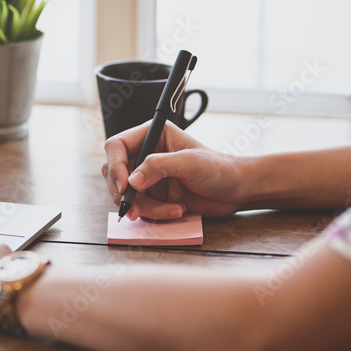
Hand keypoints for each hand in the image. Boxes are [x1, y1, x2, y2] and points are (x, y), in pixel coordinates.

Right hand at [102, 122, 248, 219]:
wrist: (236, 190)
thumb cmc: (219, 169)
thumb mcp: (189, 162)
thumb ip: (158, 166)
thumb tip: (131, 180)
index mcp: (152, 136)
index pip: (116, 147)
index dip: (115, 166)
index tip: (125, 185)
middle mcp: (144, 155)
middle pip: (114, 173)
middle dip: (125, 193)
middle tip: (136, 208)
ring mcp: (147, 177)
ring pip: (125, 195)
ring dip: (144, 207)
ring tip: (172, 210)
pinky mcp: (152, 196)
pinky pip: (139, 207)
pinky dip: (153, 214)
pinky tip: (175, 211)